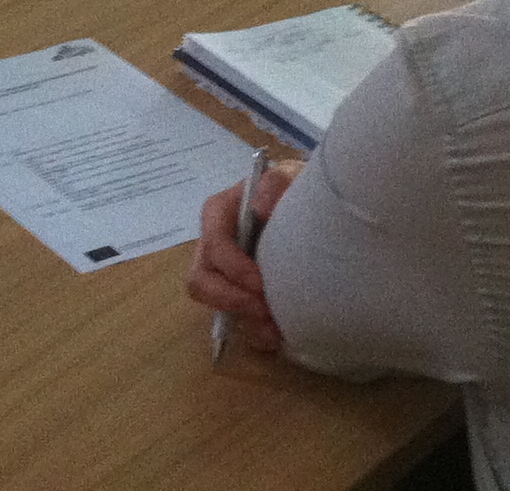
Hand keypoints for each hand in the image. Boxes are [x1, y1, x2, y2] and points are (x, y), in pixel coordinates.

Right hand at [185, 159, 300, 355]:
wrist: (308, 207)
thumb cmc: (291, 188)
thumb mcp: (286, 175)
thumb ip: (275, 183)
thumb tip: (261, 208)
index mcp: (219, 214)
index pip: (214, 245)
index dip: (233, 268)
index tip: (261, 283)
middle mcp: (214, 245)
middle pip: (201, 281)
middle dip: (231, 300)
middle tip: (265, 312)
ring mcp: (224, 271)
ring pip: (216, 304)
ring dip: (244, 321)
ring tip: (276, 331)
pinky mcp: (239, 291)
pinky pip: (235, 319)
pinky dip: (254, 332)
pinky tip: (279, 334)